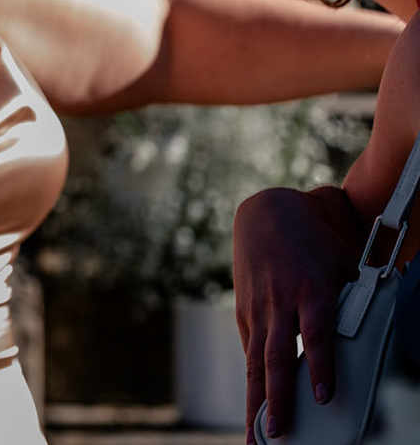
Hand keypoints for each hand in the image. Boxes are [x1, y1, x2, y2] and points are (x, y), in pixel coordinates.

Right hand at [234, 185, 361, 439]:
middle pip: (275, 357)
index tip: (322, 395)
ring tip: (259, 436)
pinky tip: (256, 411)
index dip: (319, 366)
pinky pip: (250, 353)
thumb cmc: (314, 240)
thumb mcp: (344, 263)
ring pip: (255, 363)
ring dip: (256, 403)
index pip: (315, 335)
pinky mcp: (246, 313)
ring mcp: (258, 310)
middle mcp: (279, 303)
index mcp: (309, 290)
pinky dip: (253, 384)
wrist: (265, 213)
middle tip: (279, 431)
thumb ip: (359, 297)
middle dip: (277, 398)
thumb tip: (388, 326)